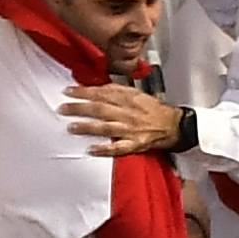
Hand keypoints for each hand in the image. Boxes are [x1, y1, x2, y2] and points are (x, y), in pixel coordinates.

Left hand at [63, 82, 179, 152]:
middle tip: (63, 108)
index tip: (68, 91)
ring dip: (87, 127)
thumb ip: (117, 91)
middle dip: (79, 108)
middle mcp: (129, 113)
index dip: (84, 91)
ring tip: (71, 127)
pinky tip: (92, 149)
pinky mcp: (135, 144)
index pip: (103, 92)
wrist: (175, 126)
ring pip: (106, 127)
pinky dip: (104, 149)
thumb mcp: (137, 94)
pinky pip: (118, 148)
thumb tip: (96, 88)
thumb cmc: (154, 110)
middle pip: (100, 109)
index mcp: (129, 99)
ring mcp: (131, 129)